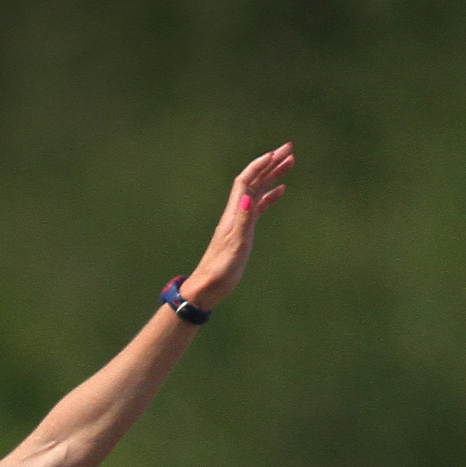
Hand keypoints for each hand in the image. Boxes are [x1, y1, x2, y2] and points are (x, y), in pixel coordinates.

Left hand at [181, 143, 293, 308]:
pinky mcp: (244, 230)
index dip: (259, 165)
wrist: (207, 287)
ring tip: (289, 162)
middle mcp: (236, 213)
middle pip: (253, 181)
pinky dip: (270, 195)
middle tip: (289, 148)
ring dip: (272, 175)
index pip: (245, 181)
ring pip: (258, 191)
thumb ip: (242, 221)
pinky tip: (281, 189)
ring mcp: (240, 221)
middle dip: (270, 163)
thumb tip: (247, 198)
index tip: (276, 152)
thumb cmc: (220, 269)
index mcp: (233, 214)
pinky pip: (259, 206)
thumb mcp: (235, 245)